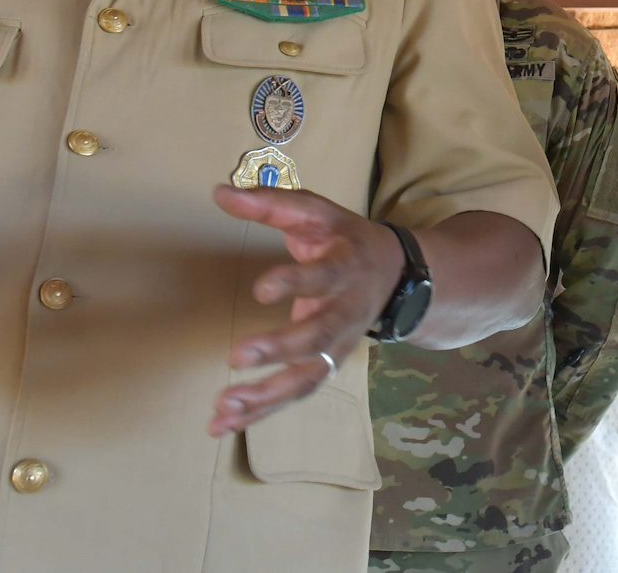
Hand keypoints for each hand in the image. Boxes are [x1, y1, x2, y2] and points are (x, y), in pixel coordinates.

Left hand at [206, 185, 403, 435]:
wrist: (398, 274)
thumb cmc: (344, 239)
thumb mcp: (315, 212)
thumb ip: (270, 203)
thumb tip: (219, 193)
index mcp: (344, 268)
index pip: (322, 277)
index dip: (294, 283)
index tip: (260, 290)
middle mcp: (345, 312)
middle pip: (318, 337)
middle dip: (280, 349)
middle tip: (238, 356)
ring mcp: (338, 346)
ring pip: (308, 377)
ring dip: (267, 396)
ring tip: (224, 407)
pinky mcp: (325, 366)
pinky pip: (294, 394)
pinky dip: (260, 412)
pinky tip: (223, 423)